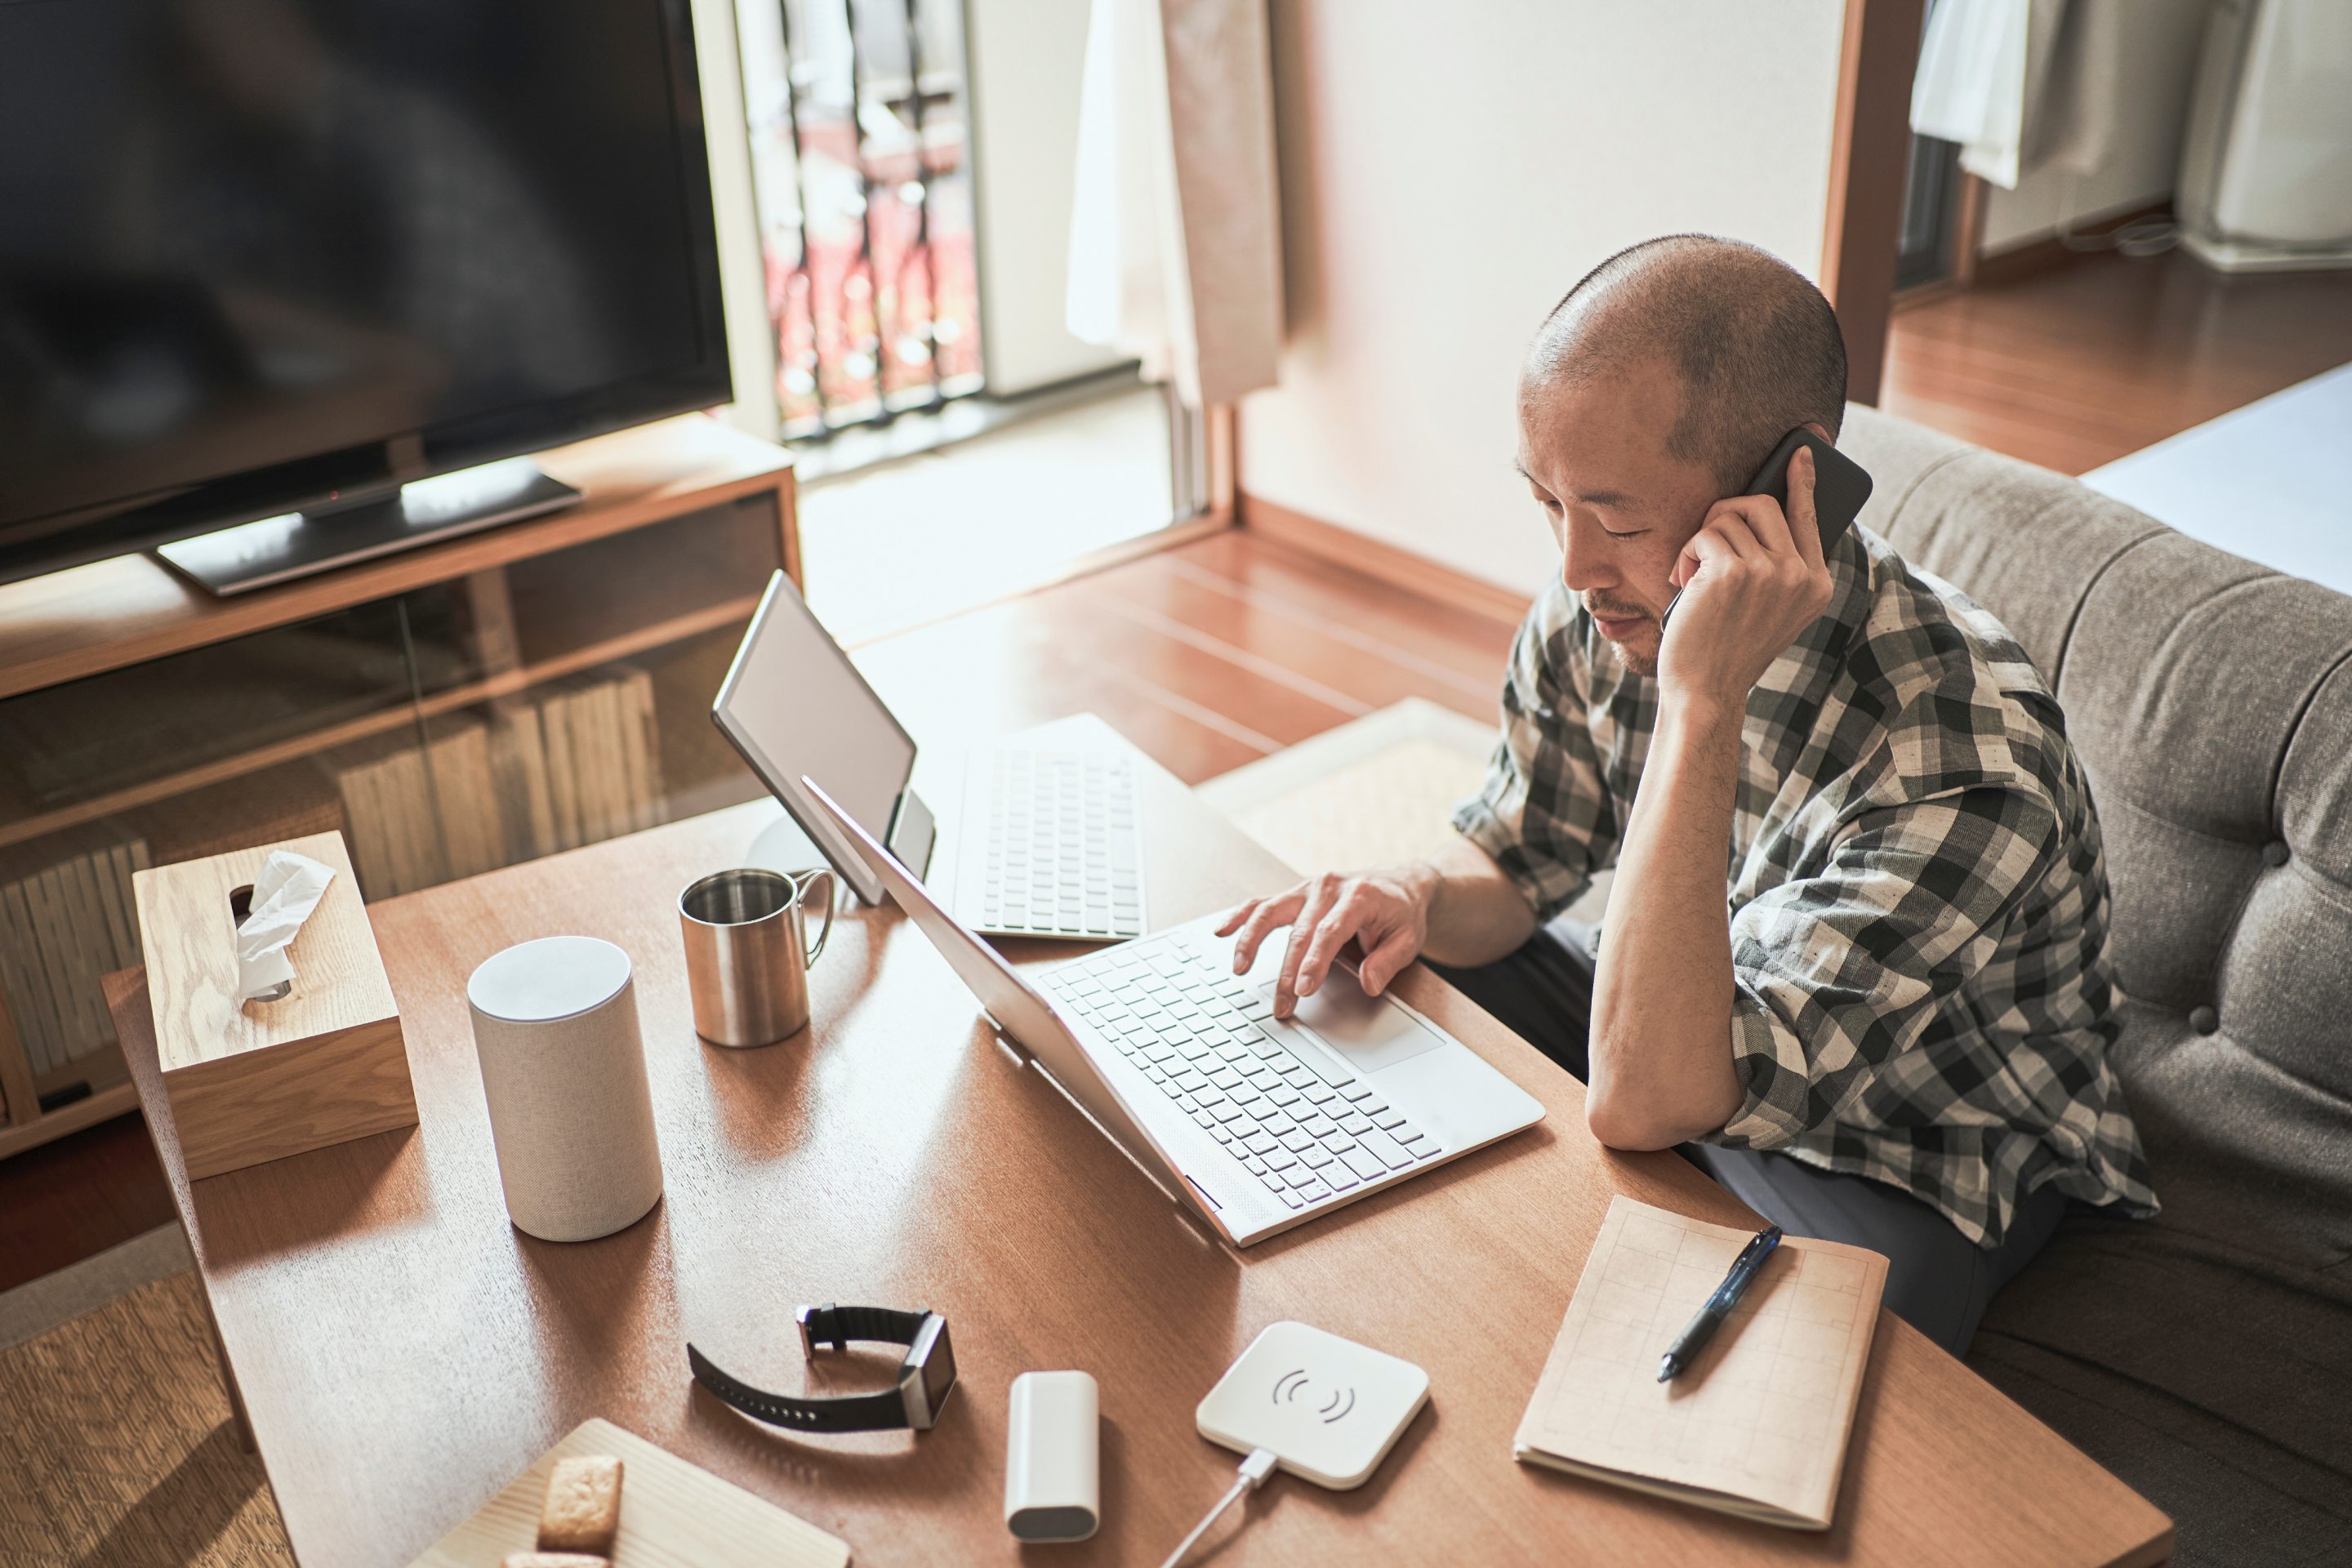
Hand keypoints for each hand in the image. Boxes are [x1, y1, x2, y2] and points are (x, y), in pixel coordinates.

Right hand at [1214, 865, 1437, 1016]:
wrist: (1399, 884)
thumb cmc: (1401, 913)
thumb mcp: (1409, 939)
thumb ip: (1388, 962)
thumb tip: (1368, 983)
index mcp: (1359, 896)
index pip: (1330, 932)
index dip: (1314, 962)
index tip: (1303, 989)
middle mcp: (1329, 887)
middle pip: (1299, 932)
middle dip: (1287, 972)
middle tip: (1281, 1005)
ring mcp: (1308, 888)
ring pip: (1270, 911)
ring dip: (1251, 940)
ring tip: (1239, 968)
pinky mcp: (1295, 893)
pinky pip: (1262, 903)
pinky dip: (1239, 916)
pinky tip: (1221, 932)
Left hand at [1660, 446, 1833, 708]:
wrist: (1706, 691)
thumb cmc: (1727, 648)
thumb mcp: (1768, 609)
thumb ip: (1777, 566)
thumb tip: (1766, 507)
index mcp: (1816, 586)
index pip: (1811, 518)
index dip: (1802, 481)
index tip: (1801, 451)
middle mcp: (1799, 576)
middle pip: (1762, 504)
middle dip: (1724, 514)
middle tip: (1705, 544)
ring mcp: (1770, 572)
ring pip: (1727, 517)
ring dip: (1700, 542)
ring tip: (1693, 580)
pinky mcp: (1732, 573)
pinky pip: (1702, 535)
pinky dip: (1685, 555)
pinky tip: (1683, 585)